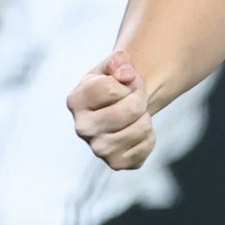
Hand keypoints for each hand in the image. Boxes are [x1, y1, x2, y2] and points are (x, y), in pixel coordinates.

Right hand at [67, 50, 155, 169]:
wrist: (118, 108)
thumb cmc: (115, 84)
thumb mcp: (113, 66)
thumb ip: (119, 61)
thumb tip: (127, 74)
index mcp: (76, 100)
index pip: (111, 87)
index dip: (130, 79)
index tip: (127, 81)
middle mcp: (82, 128)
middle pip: (131, 109)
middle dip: (140, 97)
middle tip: (135, 97)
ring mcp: (98, 149)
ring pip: (142, 128)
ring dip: (145, 116)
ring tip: (134, 115)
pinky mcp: (116, 163)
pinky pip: (148, 145)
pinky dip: (149, 135)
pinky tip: (135, 131)